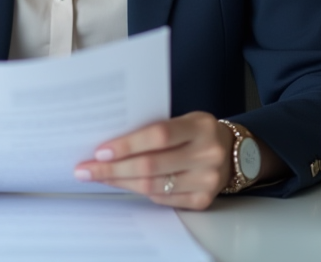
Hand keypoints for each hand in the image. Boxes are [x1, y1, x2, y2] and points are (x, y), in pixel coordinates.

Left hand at [72, 111, 232, 209]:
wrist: (233, 152)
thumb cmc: (197, 132)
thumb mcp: (183, 120)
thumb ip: (155, 129)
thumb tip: (109, 142)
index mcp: (201, 127)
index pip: (159, 136)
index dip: (127, 144)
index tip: (100, 150)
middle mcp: (208, 154)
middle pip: (151, 166)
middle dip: (113, 168)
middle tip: (87, 169)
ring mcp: (207, 180)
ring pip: (153, 186)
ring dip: (120, 182)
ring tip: (99, 177)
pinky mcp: (203, 200)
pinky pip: (162, 198)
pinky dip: (139, 191)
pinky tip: (122, 184)